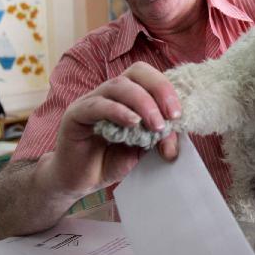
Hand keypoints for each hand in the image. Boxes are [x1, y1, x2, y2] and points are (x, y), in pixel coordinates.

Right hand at [46, 62, 181, 195]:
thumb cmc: (109, 161)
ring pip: (119, 86)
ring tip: (156, 125)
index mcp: (128, 96)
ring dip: (143, 103)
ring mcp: (91, 101)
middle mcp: (109, 93)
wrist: (79, 181)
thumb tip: (176, 130)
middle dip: (159, 89)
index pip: (150, 78)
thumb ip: (157, 137)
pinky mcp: (75, 114)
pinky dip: (118, 111)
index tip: (179, 115)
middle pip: (136, 72)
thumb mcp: (141, 149)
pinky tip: (133, 123)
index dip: (167, 90)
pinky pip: (97, 105)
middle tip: (172, 115)